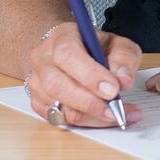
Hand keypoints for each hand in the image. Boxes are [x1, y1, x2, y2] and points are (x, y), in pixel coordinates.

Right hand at [25, 25, 143, 126]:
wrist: (74, 52)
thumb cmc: (96, 47)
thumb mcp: (118, 43)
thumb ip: (123, 58)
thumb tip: (123, 81)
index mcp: (61, 37)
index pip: (68, 55)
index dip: (90, 75)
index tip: (113, 90)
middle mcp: (42, 60)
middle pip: (57, 85)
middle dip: (91, 103)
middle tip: (117, 110)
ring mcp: (37, 83)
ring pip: (59, 107)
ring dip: (92, 117)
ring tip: (119, 115)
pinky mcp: (38, 103)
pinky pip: (60, 120)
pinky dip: (86, 123)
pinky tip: (105, 119)